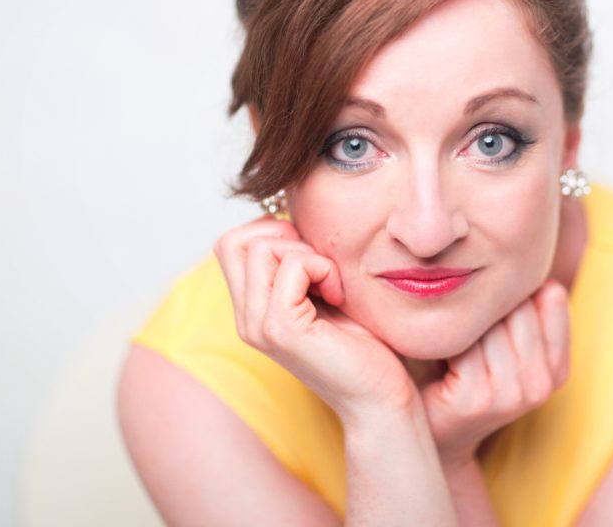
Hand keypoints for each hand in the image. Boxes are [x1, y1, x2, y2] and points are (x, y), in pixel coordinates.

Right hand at [213, 216, 415, 420]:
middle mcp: (247, 318)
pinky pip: (292, 265)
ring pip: (259, 247)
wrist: (381, 397)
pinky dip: (321, 267)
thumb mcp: (324, 292)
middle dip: (281, 235)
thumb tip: (292, 216)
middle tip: (318, 264)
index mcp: (252, 308)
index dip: (270, 231)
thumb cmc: (364, 345)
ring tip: (331, 283)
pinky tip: (337, 295)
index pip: (231, 242)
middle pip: (233, 240)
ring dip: (306, 252)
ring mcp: (258, 326)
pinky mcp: (281, 330)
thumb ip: (298, 264)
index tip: (311, 255)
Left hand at [419, 281, 570, 467]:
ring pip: (489, 321)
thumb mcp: (507, 339)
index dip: (511, 294)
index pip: (551, 295)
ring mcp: (511, 394)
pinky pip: (462, 343)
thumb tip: (545, 281)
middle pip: (517, 305)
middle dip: (484, 306)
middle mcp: (541, 384)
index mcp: (558, 368)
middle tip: (463, 330)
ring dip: (462, 323)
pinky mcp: (476, 399)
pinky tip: (437, 357)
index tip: (489, 312)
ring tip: (450, 343)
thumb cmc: (463, 370)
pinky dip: (443, 341)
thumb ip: (527, 308)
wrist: (431, 428)